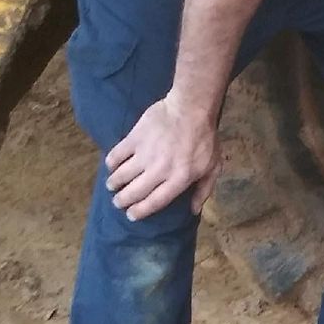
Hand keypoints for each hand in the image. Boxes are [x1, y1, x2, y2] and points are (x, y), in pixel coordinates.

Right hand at [106, 93, 219, 220]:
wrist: (190, 108)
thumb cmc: (204, 138)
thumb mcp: (213, 166)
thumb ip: (204, 190)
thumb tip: (194, 210)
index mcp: (179, 179)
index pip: (154, 202)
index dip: (140, 211)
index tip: (131, 215)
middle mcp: (160, 170)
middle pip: (134, 192)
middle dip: (122, 200)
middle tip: (118, 202)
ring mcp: (145, 154)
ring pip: (122, 175)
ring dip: (114, 183)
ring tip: (112, 185)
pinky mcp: (135, 138)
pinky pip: (116, 155)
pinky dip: (111, 162)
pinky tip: (111, 165)